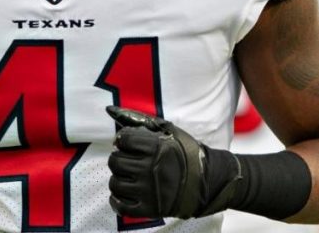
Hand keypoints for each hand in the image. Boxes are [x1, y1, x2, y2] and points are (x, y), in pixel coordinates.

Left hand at [106, 106, 240, 218]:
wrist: (207, 182)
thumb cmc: (186, 154)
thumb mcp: (169, 131)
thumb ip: (140, 121)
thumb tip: (111, 110)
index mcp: (156, 147)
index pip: (124, 140)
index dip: (123, 140)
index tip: (127, 144)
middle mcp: (150, 168)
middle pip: (115, 161)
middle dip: (119, 158)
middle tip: (128, 160)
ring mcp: (149, 190)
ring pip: (115, 183)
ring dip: (119, 178)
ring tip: (129, 176)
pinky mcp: (149, 208)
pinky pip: (121, 206)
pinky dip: (117, 199)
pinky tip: (125, 193)